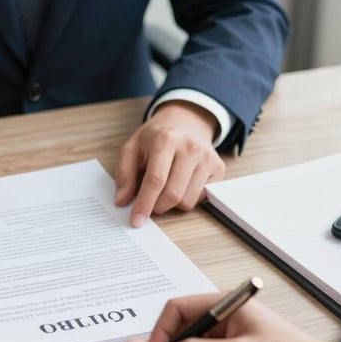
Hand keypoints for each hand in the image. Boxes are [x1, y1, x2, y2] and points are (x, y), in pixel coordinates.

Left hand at [115, 101, 224, 226]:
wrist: (186, 120)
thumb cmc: (157, 137)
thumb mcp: (132, 147)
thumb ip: (124, 174)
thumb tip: (122, 201)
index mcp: (166, 140)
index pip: (155, 181)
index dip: (144, 204)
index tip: (136, 220)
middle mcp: (190, 148)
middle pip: (173, 195)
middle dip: (157, 207)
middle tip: (150, 202)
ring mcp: (207, 158)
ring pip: (188, 201)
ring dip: (173, 204)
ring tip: (166, 188)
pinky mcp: (218, 168)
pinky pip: (201, 198)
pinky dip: (188, 198)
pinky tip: (182, 184)